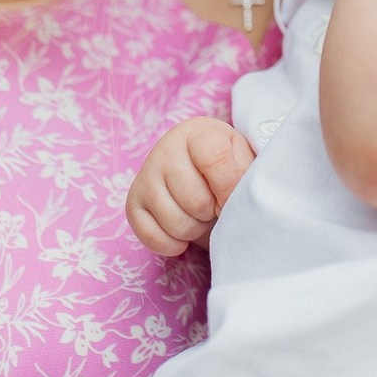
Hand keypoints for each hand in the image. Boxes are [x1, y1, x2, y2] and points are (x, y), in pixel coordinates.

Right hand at [126, 117, 253, 255]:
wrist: (198, 166)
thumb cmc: (226, 163)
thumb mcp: (241, 158)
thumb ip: (243, 174)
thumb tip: (233, 203)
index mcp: (196, 133)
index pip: (214, 159)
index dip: (228, 187)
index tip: (233, 196)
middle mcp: (164, 150)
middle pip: (196, 200)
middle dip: (213, 211)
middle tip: (216, 205)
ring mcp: (145, 177)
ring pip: (176, 223)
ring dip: (196, 229)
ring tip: (201, 215)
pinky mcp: (132, 204)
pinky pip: (152, 238)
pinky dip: (173, 244)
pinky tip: (183, 232)